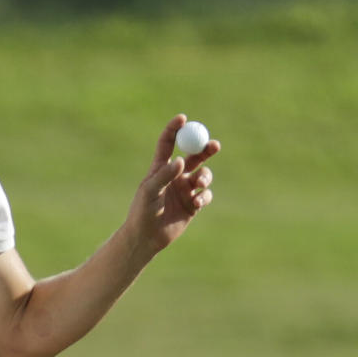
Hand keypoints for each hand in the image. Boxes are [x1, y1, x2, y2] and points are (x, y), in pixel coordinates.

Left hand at [128, 114, 218, 255]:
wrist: (147, 238)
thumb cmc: (142, 212)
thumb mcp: (150, 191)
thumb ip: (164, 175)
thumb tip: (181, 160)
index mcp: (161, 168)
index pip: (168, 143)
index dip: (175, 129)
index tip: (183, 119)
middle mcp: (175, 176)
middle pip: (194, 155)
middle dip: (206, 149)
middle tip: (215, 145)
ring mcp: (185, 190)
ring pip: (204, 175)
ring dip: (205, 177)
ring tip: (199, 185)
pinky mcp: (193, 204)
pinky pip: (206, 195)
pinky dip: (204, 197)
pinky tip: (196, 204)